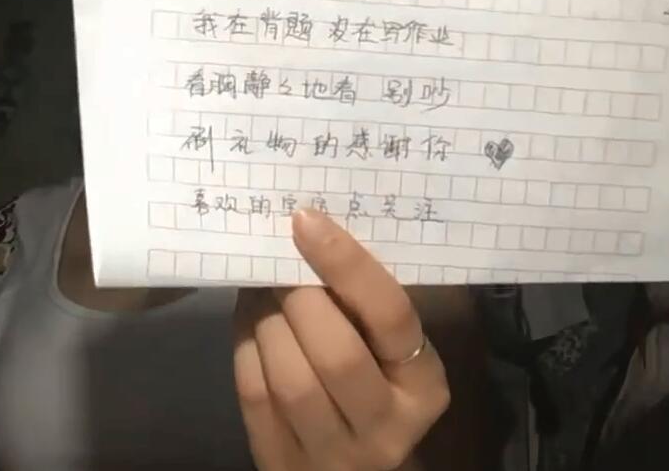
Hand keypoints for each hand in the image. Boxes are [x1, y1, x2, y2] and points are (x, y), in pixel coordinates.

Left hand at [232, 210, 449, 470]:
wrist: (346, 463)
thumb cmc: (374, 381)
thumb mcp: (390, 349)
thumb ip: (366, 303)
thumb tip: (312, 229)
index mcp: (422, 385)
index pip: (391, 316)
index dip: (347, 264)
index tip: (306, 221)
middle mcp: (385, 427)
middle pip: (337, 354)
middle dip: (299, 297)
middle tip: (278, 262)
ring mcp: (332, 452)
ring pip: (290, 380)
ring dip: (266, 321)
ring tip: (261, 289)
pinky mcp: (282, 460)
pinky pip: (256, 395)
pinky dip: (245, 345)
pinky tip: (249, 320)